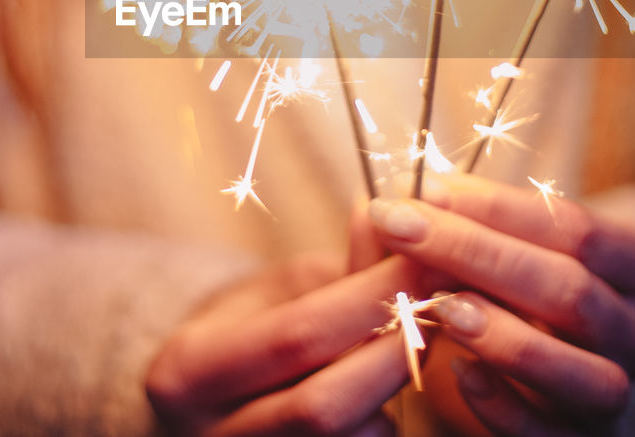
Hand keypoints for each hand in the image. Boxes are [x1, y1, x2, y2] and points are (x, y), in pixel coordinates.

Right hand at [146, 252, 427, 435]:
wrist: (201, 404)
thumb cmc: (242, 333)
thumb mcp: (275, 290)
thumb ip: (337, 267)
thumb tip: (387, 219)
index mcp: (189, 371)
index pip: (297, 335)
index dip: (370, 299)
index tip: (425, 261)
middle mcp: (208, 436)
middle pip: (325, 405)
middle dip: (395, 351)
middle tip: (445, 305)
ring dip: (394, 391)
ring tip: (416, 340)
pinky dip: (383, 419)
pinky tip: (385, 385)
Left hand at [365, 173, 634, 434]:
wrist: (536, 371)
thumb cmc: (508, 288)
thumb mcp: (490, 246)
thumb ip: (446, 223)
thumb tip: (386, 200)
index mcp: (633, 266)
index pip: (576, 228)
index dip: (497, 207)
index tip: (424, 189)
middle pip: (573, 291)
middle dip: (479, 255)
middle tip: (402, 230)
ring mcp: (613, 393)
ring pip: (586, 375)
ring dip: (509, 338)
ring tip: (443, 308)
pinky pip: (551, 435)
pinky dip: (505, 407)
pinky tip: (460, 374)